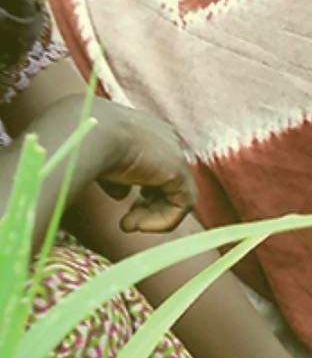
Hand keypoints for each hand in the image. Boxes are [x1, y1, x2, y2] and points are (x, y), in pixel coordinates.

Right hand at [97, 102, 195, 232]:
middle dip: (149, 206)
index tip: (125, 204)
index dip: (145, 190)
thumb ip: (116, 177)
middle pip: (168, 182)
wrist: (87, 133)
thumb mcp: (99, 160)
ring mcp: (175, 153)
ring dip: (153, 217)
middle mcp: (165, 139)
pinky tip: (138, 225)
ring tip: (127, 225)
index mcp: (147, 131)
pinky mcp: (179, 170)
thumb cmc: (83, 142)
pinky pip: (183, 204)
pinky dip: (163, 221)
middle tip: (126, 223)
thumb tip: (121, 195)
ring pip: (176, 196)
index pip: (157, 166)